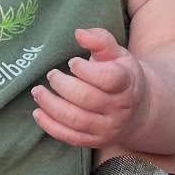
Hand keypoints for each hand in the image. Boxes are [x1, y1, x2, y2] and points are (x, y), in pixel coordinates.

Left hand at [31, 28, 145, 147]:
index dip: (86, 70)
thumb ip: (100, 40)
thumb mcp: (117, 54)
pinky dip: (50, 126)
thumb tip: (78, 33)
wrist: (137, 110)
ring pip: (76, 120)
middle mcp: (120, 108)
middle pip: (87, 99)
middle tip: (51, 75)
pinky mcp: (95, 141)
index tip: (72, 62)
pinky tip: (38, 112)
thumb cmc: (121, 75)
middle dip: (63, 85)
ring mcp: (108, 127)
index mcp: (127, 83)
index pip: (108, 79)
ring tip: (38, 91)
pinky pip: (70, 137)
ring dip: (51, 105)